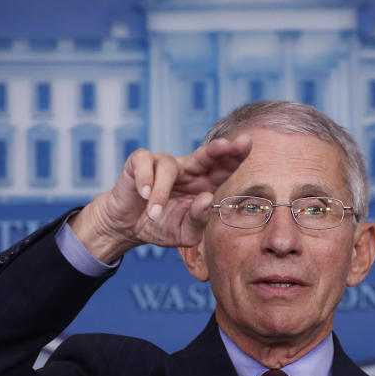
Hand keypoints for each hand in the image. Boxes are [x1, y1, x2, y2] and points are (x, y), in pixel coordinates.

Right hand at [69, 135, 251, 261]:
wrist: (128, 227)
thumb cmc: (162, 226)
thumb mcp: (185, 232)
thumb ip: (199, 219)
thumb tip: (206, 198)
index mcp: (205, 183)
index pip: (224, 167)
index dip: (235, 155)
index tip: (246, 143)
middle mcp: (189, 169)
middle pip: (205, 154)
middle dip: (217, 149)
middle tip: (225, 145)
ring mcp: (165, 162)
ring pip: (168, 167)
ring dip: (161, 193)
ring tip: (155, 213)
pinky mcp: (140, 161)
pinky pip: (145, 162)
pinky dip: (145, 181)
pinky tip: (143, 195)